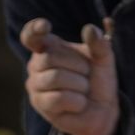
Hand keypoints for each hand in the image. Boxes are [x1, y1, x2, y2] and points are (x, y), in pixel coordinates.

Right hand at [20, 17, 120, 134]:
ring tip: (83, 90)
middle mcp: (36, 65)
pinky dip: (77, 101)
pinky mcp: (39, 104)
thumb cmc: (97, 80)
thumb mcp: (104, 59)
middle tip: (86, 74)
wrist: (101, 109)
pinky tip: (78, 103)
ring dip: (79, 85)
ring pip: (54, 78)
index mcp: (49, 48)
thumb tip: (90, 29)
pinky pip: (58, 98)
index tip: (45, 26)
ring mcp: (35, 86)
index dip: (34, 29)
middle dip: (77, 66)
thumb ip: (99, 44)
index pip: (31, 35)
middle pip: (49, 58)